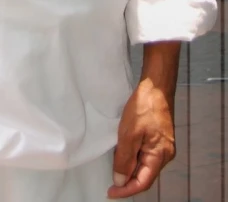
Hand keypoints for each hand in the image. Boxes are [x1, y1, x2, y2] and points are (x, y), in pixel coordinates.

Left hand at [107, 78, 175, 197]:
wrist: (156, 85)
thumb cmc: (145, 106)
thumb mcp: (129, 134)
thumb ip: (124, 159)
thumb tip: (120, 181)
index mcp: (160, 156)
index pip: (142, 183)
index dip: (126, 190)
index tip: (110, 192)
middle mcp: (165, 154)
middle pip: (145, 175)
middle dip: (127, 180)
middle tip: (110, 181)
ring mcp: (163, 145)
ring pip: (144, 165)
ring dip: (130, 168)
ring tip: (114, 166)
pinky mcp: (159, 137)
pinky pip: (145, 154)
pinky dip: (134, 157)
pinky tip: (124, 152)